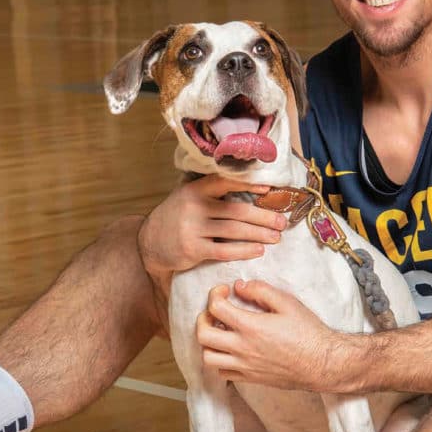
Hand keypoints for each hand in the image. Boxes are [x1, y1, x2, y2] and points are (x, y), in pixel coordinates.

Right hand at [137, 175, 286, 279]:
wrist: (149, 242)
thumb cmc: (177, 217)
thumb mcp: (188, 197)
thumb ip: (211, 193)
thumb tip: (250, 190)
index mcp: (195, 189)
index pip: (225, 182)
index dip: (249, 183)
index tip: (270, 187)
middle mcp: (194, 206)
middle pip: (236, 210)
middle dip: (263, 217)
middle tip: (282, 222)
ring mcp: (192, 228)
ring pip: (234, 230)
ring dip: (259, 234)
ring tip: (275, 237)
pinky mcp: (192, 249)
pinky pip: (224, 250)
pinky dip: (244, 250)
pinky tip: (258, 250)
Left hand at [197, 280, 343, 391]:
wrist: (322, 363)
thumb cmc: (307, 332)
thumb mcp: (287, 302)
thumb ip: (260, 290)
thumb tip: (239, 286)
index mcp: (250, 327)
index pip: (215, 308)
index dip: (214, 294)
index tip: (224, 291)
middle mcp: (242, 348)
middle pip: (203, 335)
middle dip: (203, 318)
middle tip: (214, 310)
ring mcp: (244, 366)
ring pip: (208, 357)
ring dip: (208, 341)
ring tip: (220, 330)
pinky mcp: (250, 378)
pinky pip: (221, 372)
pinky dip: (219, 359)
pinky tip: (230, 348)